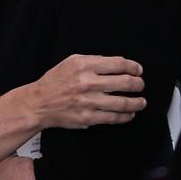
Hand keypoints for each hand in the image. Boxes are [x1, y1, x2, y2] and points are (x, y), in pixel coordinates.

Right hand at [24, 54, 145, 129]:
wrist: (39, 103)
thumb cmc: (55, 82)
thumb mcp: (70, 62)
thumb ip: (93, 61)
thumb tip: (117, 64)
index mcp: (84, 65)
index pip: (118, 64)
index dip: (133, 67)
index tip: (138, 70)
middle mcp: (87, 82)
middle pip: (125, 82)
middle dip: (138, 84)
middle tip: (140, 85)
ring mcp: (88, 101)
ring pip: (122, 102)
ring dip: (137, 102)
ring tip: (141, 102)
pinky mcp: (88, 117)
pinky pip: (113, 117)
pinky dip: (125, 116)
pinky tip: (129, 114)